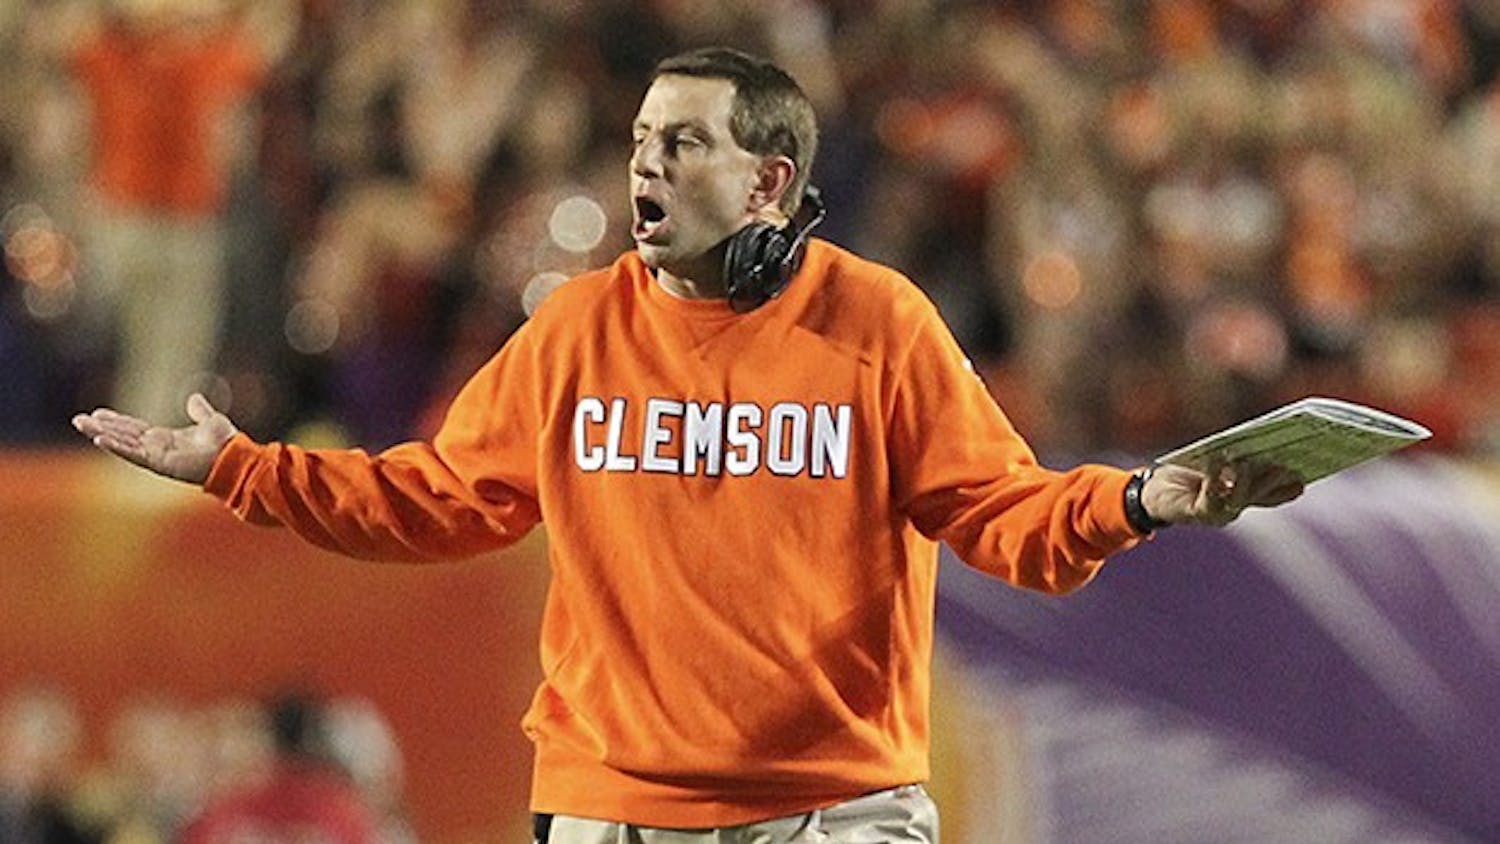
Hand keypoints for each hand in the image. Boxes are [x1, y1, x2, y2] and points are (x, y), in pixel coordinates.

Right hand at [72, 393, 238, 485]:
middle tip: (79, 419)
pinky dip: (117, 446)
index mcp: (166, 439)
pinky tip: (99, 439)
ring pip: (123, 443)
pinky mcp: (159, 463)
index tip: (98, 413)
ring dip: (102, 434)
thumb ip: (199, 411)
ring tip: (82, 424)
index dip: (117, 421)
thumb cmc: (226, 443)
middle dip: (101, 427)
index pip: (135, 428)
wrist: (235, 456)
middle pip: (123, 435)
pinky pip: (134, 454)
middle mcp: (158, 448)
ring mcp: (157, 457)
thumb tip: (193, 398)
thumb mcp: (210, 420)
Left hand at [1142, 460, 1303, 527]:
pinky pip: (1211, 496)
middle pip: (1263, 492)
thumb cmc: (1188, 470)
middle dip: (1275, 476)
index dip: (1294, 481)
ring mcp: (1219, 513)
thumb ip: (1240, 454)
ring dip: (1246, 478)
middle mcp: (1237, 507)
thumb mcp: (1218, 459)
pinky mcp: (1197, 513)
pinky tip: (1220, 460)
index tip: (1310, 466)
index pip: (1280, 491)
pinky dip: (1216, 477)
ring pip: (1240, 497)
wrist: (1152, 492)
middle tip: (1287, 459)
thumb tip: (1264, 437)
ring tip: (1251, 459)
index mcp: (1247, 495)